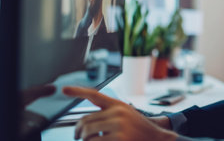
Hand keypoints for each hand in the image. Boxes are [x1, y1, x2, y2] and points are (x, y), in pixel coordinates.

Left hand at [63, 86, 177, 140]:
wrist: (158, 138)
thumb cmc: (140, 130)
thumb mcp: (126, 116)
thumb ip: (108, 115)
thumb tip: (85, 124)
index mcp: (118, 105)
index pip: (94, 95)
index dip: (78, 91)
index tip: (64, 89)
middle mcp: (118, 112)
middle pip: (85, 120)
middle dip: (78, 131)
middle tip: (78, 136)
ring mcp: (118, 125)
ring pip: (87, 132)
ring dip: (85, 139)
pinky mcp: (118, 139)